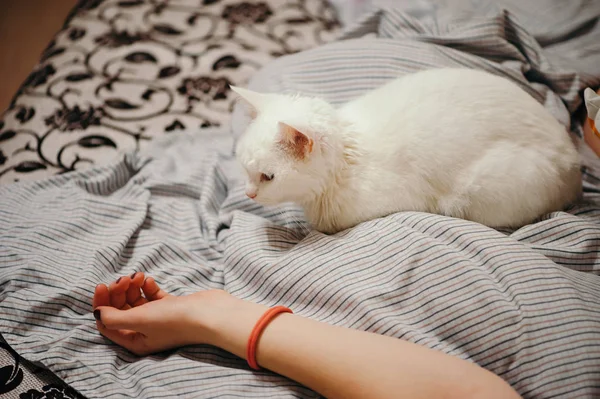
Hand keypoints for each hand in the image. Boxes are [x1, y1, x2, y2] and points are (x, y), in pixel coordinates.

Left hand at [92, 272, 232, 354]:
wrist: (210, 314)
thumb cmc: (176, 320)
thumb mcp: (139, 319)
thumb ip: (113, 318)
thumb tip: (97, 313)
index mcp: (135, 340)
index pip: (107, 323)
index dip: (102, 304)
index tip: (103, 285)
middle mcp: (145, 331)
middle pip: (121, 310)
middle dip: (118, 292)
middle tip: (124, 279)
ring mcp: (158, 318)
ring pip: (135, 301)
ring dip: (133, 286)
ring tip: (138, 276)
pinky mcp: (170, 307)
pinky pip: (151, 296)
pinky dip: (147, 287)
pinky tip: (149, 280)